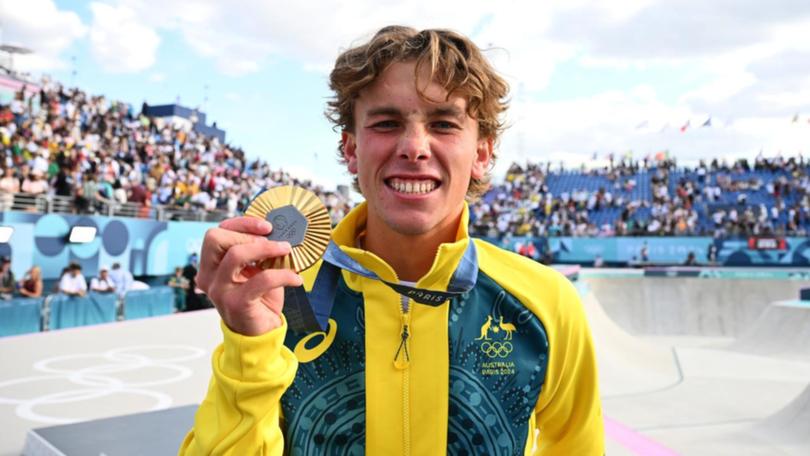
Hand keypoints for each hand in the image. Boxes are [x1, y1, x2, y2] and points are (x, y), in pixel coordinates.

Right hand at [196, 216, 302, 335]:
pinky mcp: (237, 304)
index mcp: (211, 265)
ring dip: (266, 248)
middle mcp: (209, 276)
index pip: (216, 233)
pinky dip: (283, 275)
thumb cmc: (258, 299)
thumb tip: (277, 230)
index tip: (267, 226)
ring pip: (236, 254)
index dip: (241, 224)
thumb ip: (258, 252)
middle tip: (273, 241)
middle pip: (215, 238)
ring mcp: (220, 290)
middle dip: (248, 233)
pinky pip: (262, 279)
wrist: (259, 334)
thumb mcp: (256, 270)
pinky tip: (295, 279)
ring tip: (286, 250)